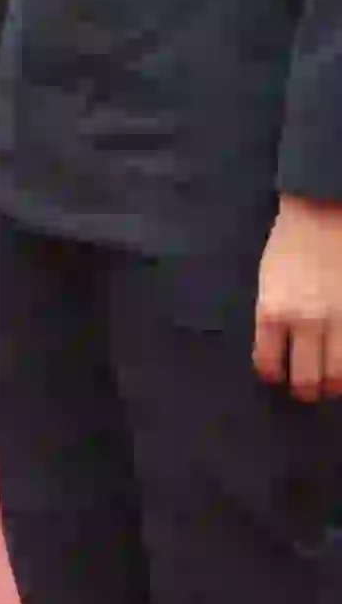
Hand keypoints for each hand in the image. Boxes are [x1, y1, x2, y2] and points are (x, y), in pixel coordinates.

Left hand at [256, 195, 341, 400]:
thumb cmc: (290, 244)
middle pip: (307, 378)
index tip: (277, 376)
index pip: (269, 362)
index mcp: (273, 311)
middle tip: (308, 390)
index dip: (273, 374)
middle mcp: (307, 322)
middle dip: (305, 389)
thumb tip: (279, 348)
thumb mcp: (269, 282)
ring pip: (339, 376)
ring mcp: (340, 320)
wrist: (323, 213)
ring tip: (332, 385)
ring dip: (334, 385)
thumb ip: (275, 316)